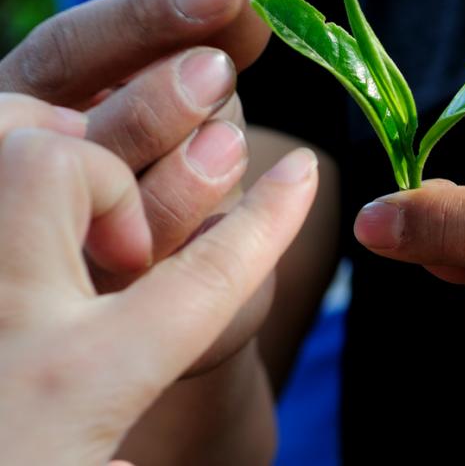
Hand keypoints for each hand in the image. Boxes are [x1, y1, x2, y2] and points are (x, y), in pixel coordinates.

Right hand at [0, 0, 275, 372]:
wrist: (170, 258)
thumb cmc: (166, 146)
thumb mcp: (178, 83)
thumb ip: (204, 41)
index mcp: (32, 107)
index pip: (72, 51)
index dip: (148, 16)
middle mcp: (33, 181)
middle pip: (94, 136)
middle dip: (165, 97)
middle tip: (218, 72)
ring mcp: (77, 255)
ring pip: (137, 214)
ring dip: (196, 171)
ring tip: (229, 144)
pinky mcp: (134, 310)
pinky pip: (187, 271)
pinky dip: (226, 232)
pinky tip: (255, 208)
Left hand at [0, 93, 317, 465]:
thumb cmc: (31, 449)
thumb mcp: (103, 446)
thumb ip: (138, 392)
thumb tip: (150, 368)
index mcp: (73, 388)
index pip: (205, 281)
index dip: (269, 222)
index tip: (304, 170)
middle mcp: (6, 328)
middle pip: (62, 170)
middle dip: (99, 175)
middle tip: (105, 242)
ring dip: (36, 159)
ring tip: (50, 227)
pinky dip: (0, 170)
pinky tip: (14, 240)